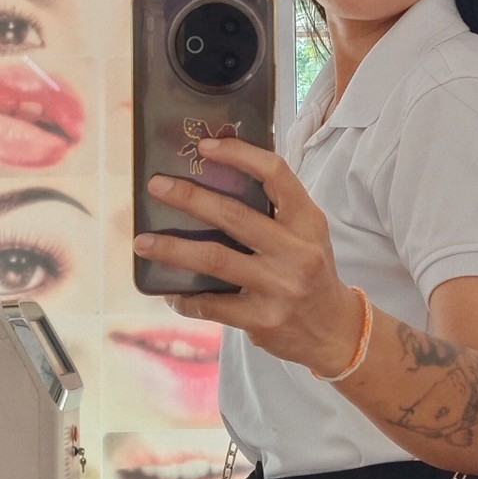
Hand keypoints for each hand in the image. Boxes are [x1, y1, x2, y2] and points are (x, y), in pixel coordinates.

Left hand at [133, 136, 361, 374]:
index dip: (239, 155)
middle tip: (156, 187)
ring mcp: (279, 287)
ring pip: (215, 259)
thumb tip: (215, 177)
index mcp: (307, 221)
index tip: (204, 147)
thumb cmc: (311, 271)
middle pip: (234, 215)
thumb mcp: (306, 234)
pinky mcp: (262, 320)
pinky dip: (185, 298)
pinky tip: (169, 292)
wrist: (335, 331)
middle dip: (189, 197)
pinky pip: (212, 305)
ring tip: (142, 242)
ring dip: (173, 249)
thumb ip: (273, 210)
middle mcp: (296, 251)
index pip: (275, 174)